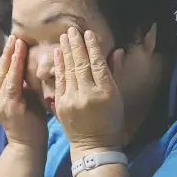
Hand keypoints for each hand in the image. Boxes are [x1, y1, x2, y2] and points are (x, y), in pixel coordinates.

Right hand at [0, 35, 47, 148]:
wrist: (29, 145)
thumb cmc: (31, 121)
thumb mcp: (25, 98)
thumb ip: (24, 83)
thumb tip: (30, 64)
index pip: (0, 71)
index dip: (6, 55)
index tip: (13, 40)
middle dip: (7, 52)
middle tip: (14, 35)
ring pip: (5, 74)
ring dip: (11, 56)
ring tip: (17, 42)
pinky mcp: (9, 106)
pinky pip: (12, 82)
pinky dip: (16, 67)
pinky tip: (20, 55)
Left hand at [54, 28, 125, 154]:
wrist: (93, 146)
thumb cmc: (111, 121)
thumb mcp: (117, 97)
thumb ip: (114, 73)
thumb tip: (117, 51)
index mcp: (106, 92)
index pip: (97, 64)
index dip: (92, 47)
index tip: (88, 33)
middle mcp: (88, 94)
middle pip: (81, 64)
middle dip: (76, 44)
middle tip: (72, 29)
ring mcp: (72, 99)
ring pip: (69, 70)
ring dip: (66, 51)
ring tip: (64, 36)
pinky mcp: (60, 104)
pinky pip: (59, 81)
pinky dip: (59, 65)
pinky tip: (58, 53)